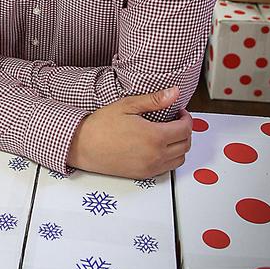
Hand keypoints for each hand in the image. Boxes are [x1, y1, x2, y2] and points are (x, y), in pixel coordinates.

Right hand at [66, 86, 191, 178]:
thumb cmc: (102, 125)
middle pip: (186, 145)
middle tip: (175, 120)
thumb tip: (174, 93)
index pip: (185, 129)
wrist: (83, 146)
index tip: (180, 112)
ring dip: (180, 146)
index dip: (187, 118)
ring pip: (180, 159)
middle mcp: (156, 155)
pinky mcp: (144, 175)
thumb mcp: (127, 106)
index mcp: (154, 136)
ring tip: (168, 133)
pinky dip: (170, 157)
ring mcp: (151, 167)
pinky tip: (158, 146)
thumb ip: (154, 100)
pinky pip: (167, 168)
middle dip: (185, 131)